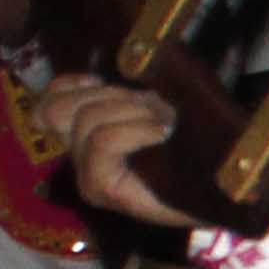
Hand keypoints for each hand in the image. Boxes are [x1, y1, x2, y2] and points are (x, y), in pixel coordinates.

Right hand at [39, 77, 201, 227]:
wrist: (223, 192)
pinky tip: (162, 135)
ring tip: (165, 126)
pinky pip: (102, 141)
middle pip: (64, 108)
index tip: (100, 79)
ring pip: (88, 121)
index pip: (46, 106)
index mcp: (86, 138)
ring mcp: (87, 177)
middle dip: (112, 97)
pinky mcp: (102, 189)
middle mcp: (79, 159)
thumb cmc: (191, 148)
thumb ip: (123, 96)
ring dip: (134, 113)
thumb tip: (101, 75)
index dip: (68, 86)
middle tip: (153, 109)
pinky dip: (134, 131)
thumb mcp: (153, 110)